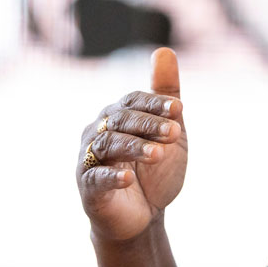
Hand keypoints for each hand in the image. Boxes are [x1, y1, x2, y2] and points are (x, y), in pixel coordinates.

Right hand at [77, 48, 187, 242]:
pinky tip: (128, 178)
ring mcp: (90, 159)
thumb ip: (166, 94)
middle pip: (121, 120)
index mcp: (118, 116)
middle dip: (149, 125)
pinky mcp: (87, 187)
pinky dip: (112, 177)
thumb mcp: (169, 131)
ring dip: (135, 147)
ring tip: (158, 154)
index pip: (133, 101)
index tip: (180, 109)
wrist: (145, 215)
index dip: (155, 103)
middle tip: (175, 132)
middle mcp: (98, 132)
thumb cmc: (154, 170)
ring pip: (109, 145)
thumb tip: (163, 50)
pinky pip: (96, 178)